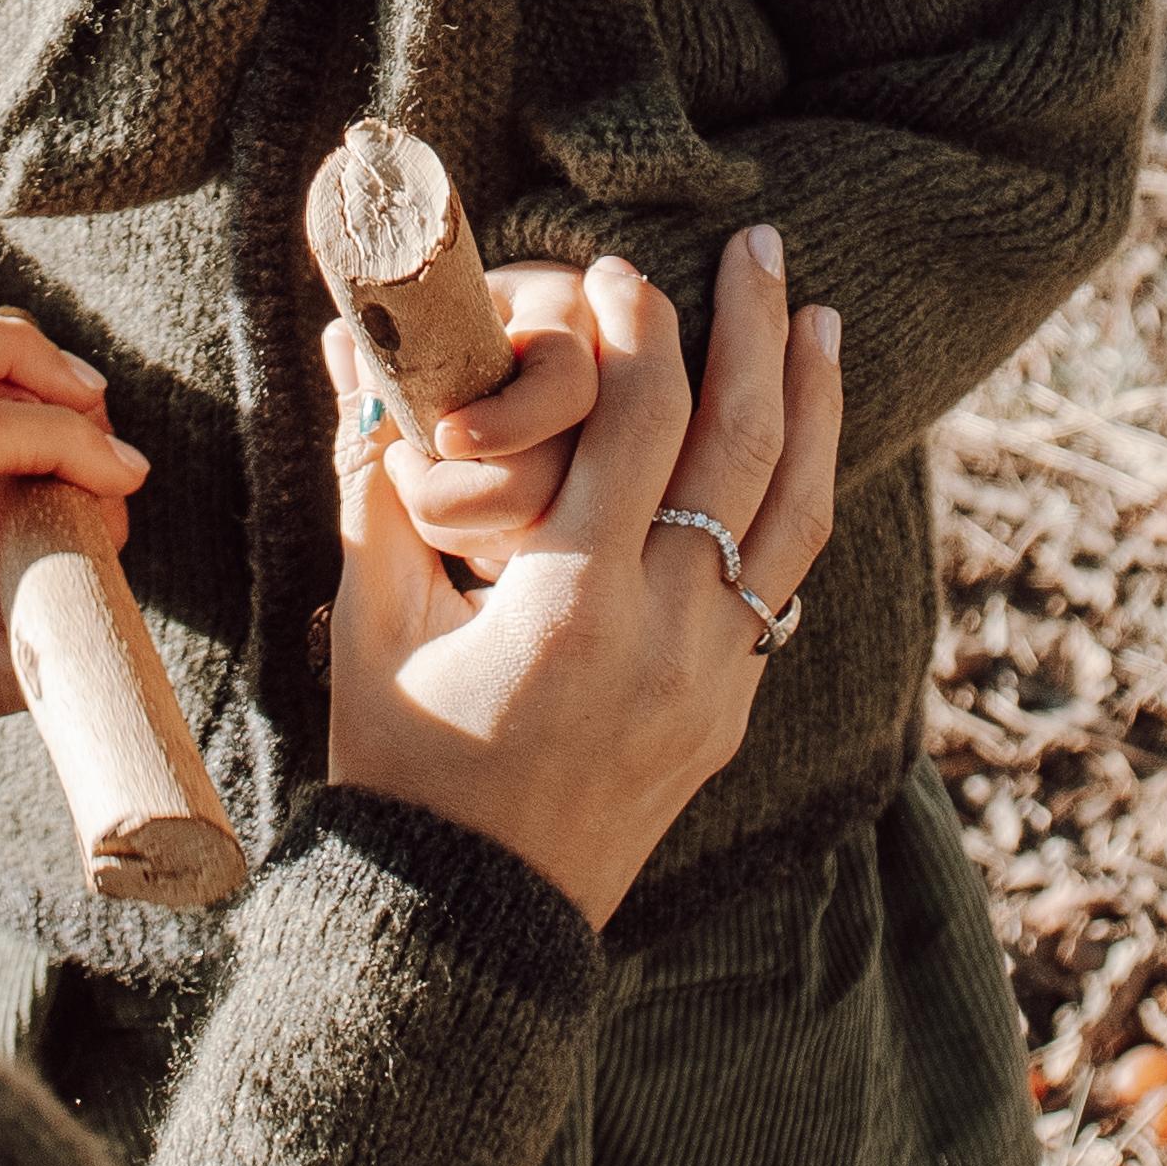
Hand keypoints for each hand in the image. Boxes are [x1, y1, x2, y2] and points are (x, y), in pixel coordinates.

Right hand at [324, 227, 839, 929]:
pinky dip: (795, 497)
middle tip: (758, 244)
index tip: (616, 269)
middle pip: (742, 446)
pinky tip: (794, 446)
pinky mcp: (730, 707)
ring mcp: (715, 676)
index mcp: (574, 605)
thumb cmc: (402, 767)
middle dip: (752, 331)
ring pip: (796, 513)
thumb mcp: (371, 621)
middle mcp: (667, 635)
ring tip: (819, 320)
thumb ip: (374, 482)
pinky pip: (782, 580)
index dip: (635, 328)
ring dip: (813, 405)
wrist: (468, 922)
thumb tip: (348, 354)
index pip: (638, 422)